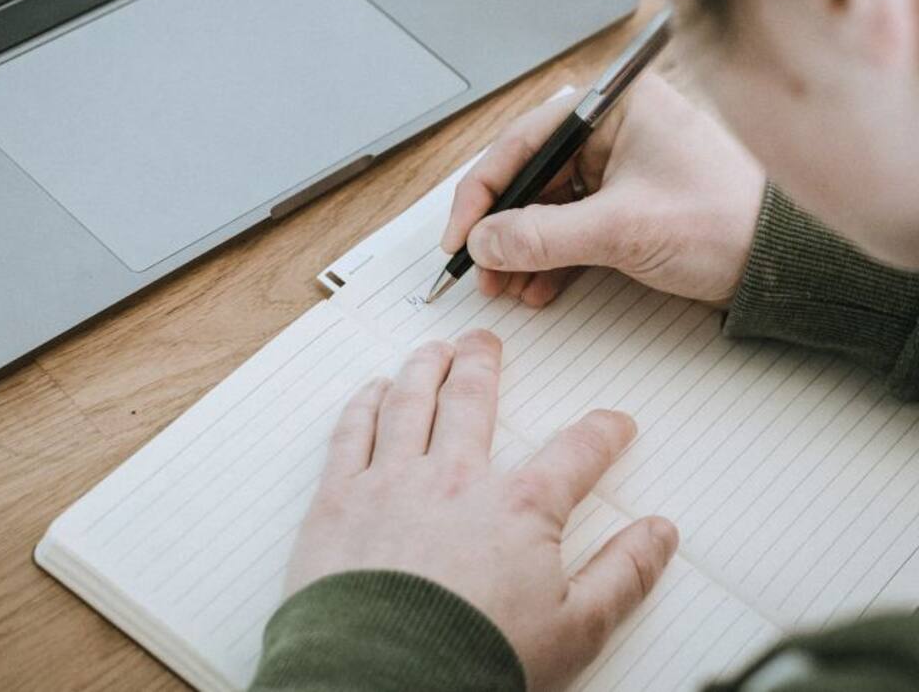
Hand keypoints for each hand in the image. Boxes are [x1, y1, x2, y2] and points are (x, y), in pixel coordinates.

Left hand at [286, 331, 678, 691]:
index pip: (574, 453)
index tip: (613, 423)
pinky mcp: (339, 499)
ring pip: (411, 401)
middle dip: (483, 364)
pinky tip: (373, 390)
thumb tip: (659, 534)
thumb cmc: (475, 661)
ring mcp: (392, 481)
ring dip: (425, 367)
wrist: (383, 682)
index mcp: (517, 508)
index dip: (601, 433)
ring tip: (432, 349)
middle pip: (473, 400)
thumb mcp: (575, 629)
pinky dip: (364, 403)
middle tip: (486, 341)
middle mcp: (454, 478)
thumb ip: (622, 574)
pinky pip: (352, 432)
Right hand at [442, 73, 765, 307]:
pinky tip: (538, 287)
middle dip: (501, 229)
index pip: (521, 143)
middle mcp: (610, 131)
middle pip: (528, 177)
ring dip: (521, 249)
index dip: (481, 193)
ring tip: (507, 285)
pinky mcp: (625, 203)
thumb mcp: (621, 229)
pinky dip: (549, 258)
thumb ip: (543, 236)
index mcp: (612, 108)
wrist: (784, 262)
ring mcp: (618, 168)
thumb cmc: (726, 220)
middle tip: (481, 268)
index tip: (461, 236)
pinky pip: (570, 227)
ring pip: (545, 207)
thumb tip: (484, 241)